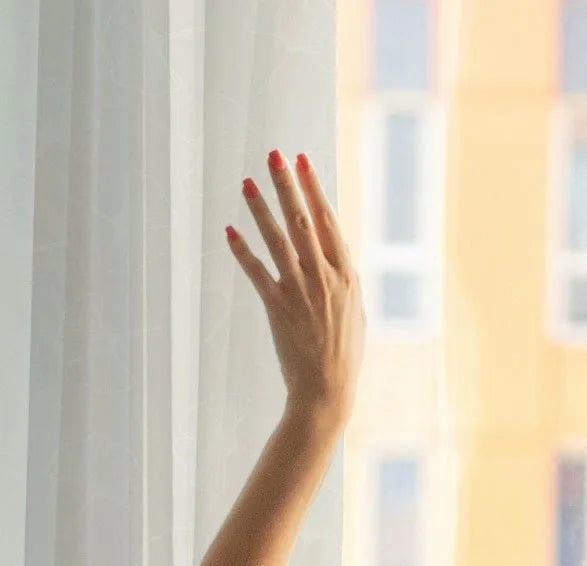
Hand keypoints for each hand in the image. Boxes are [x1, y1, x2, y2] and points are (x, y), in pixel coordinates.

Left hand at [227, 148, 364, 422]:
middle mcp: (323, 279)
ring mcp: (299, 292)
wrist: (327, 390)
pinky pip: (256, 273)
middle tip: (274, 154)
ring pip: (277, 241)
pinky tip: (229, 230)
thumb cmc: (345, 356)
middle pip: (302, 221)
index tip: (303, 160)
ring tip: (247, 182)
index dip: (314, 189)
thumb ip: (346, 282)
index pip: (328, 222)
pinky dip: (242, 251)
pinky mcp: (277, 308)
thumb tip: (338, 258)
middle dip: (288, 185)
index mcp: (347, 276)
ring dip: (261, 209)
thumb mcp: (356, 314)